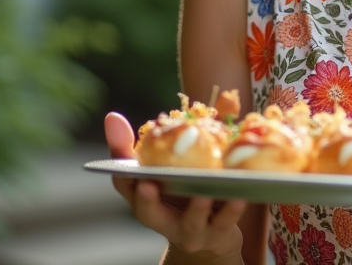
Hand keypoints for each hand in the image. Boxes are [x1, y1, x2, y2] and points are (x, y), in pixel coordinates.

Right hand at [105, 112, 246, 258]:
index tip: (123, 161)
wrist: (211, 234)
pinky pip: (223, 224)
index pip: (126, 186)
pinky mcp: (214, 235)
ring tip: (203, 194)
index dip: (121, 175)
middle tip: (148, 185)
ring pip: (190, 222)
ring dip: (196, 209)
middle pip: (148, 212)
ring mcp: (187, 230)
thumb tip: (111, 117)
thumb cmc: (182, 193)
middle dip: (146, 200)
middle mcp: (161, 218)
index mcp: (146, 197)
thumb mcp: (163, 169)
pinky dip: (231, 210)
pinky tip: (239, 196)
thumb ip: (144, 144)